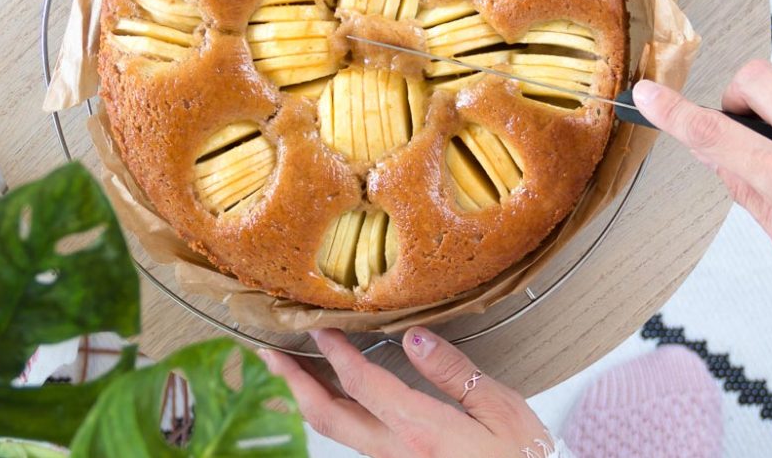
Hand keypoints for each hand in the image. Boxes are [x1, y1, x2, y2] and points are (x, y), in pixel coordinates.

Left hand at [258, 327, 551, 456]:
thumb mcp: (502, 411)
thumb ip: (453, 373)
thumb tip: (412, 336)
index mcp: (421, 432)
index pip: (363, 384)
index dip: (335, 352)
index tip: (317, 326)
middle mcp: (396, 454)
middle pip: (329, 417)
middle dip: (295, 383)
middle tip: (268, 354)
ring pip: (340, 432)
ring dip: (313, 399)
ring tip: (294, 370)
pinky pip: (360, 441)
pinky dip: (340, 414)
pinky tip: (340, 397)